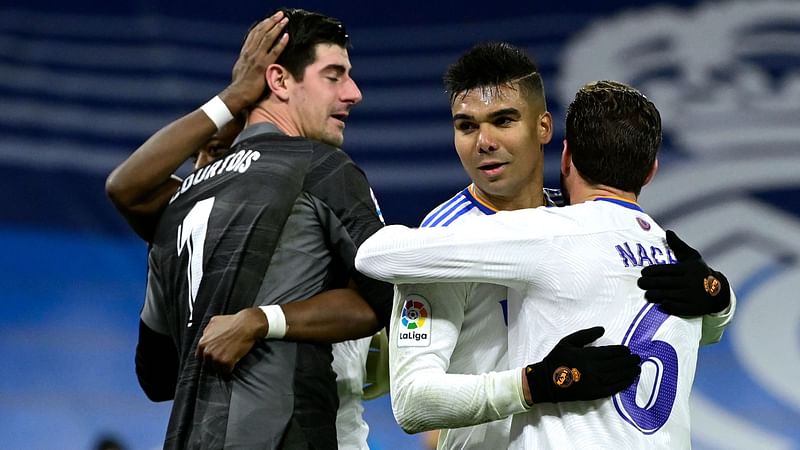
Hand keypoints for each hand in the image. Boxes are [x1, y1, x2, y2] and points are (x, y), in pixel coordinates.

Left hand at [196, 308, 267, 373]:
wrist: (247, 324)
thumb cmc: (233, 322)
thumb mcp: (214, 322)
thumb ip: (207, 331)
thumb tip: (206, 336)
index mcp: (202, 343)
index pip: (200, 357)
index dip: (208, 357)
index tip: (214, 356)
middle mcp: (207, 352)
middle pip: (208, 364)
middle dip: (215, 362)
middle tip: (223, 358)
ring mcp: (216, 358)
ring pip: (217, 369)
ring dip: (223, 367)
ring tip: (230, 360)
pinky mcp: (226, 363)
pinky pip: (226, 371)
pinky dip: (230, 369)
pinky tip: (234, 363)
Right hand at [221, 11, 289, 109]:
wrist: (237, 95)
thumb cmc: (239, 86)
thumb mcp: (240, 69)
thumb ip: (246, 62)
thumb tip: (249, 59)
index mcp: (245, 53)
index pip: (254, 34)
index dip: (262, 25)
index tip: (269, 19)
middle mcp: (250, 52)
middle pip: (261, 32)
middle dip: (271, 21)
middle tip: (280, 14)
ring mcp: (256, 58)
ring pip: (267, 38)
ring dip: (277, 27)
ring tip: (284, 20)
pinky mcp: (263, 66)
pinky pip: (273, 52)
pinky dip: (280, 43)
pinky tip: (286, 36)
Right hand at [525, 327, 639, 403]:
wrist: (547, 381)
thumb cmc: (557, 359)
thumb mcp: (568, 341)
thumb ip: (586, 334)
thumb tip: (602, 329)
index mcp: (589, 355)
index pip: (612, 352)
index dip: (622, 351)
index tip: (628, 350)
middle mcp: (595, 369)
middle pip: (618, 364)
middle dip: (630, 361)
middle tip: (637, 359)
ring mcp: (596, 382)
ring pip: (618, 376)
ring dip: (630, 372)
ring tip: (637, 369)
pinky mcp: (595, 393)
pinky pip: (613, 388)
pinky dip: (623, 384)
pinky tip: (629, 380)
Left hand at [638, 230, 730, 315]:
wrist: (719, 292)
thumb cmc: (700, 272)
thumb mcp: (692, 257)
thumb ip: (678, 246)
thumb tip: (668, 232)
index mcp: (688, 268)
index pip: (665, 270)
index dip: (652, 271)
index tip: (643, 273)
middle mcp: (690, 282)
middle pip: (663, 283)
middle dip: (649, 283)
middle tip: (640, 283)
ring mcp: (692, 296)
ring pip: (667, 295)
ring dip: (654, 295)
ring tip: (647, 294)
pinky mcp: (694, 308)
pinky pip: (677, 308)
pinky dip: (667, 306)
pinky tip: (660, 304)